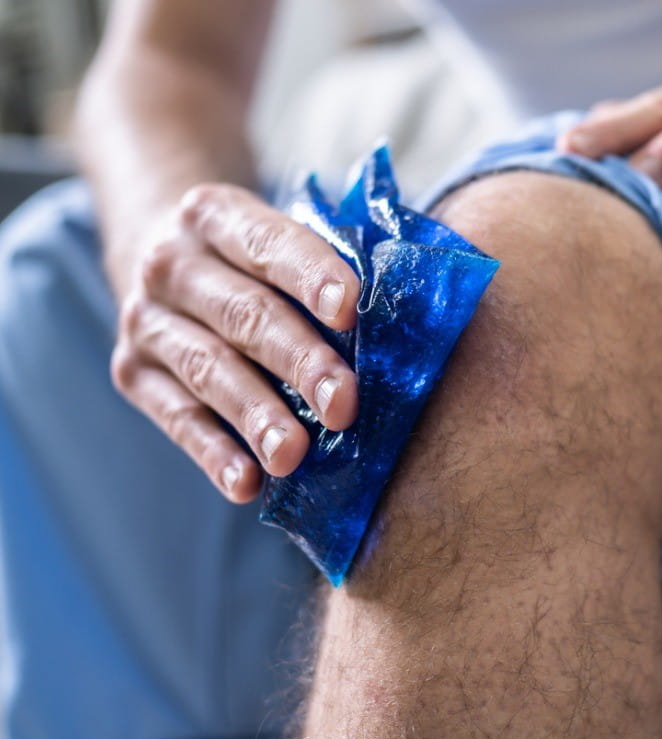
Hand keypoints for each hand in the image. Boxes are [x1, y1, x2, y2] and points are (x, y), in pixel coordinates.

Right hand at [111, 183, 359, 502]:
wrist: (166, 263)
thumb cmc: (256, 260)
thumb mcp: (280, 239)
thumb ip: (331, 267)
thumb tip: (410, 319)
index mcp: (215, 214)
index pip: (268, 244)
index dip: (311, 276)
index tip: (351, 311)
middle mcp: (172, 263)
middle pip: (244, 315)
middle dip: (299, 362)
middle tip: (344, 404)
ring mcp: (147, 320)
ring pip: (208, 371)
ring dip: (256, 415)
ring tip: (293, 455)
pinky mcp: (133, 373)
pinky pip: (176, 418)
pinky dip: (212, 452)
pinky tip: (246, 484)